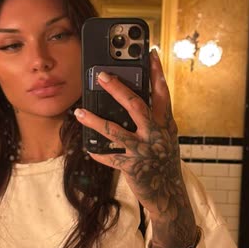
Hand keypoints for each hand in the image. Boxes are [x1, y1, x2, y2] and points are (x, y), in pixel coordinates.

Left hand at [74, 50, 197, 247]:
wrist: (169, 195)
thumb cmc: (163, 161)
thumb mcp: (164, 136)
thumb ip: (154, 118)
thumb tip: (132, 96)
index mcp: (166, 123)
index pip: (162, 93)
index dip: (157, 72)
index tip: (151, 53)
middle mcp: (156, 134)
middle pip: (135, 105)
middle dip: (117, 89)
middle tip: (101, 75)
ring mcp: (144, 150)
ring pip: (115, 130)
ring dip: (94, 120)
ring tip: (79, 112)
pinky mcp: (132, 167)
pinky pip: (110, 157)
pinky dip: (98, 152)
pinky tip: (86, 147)